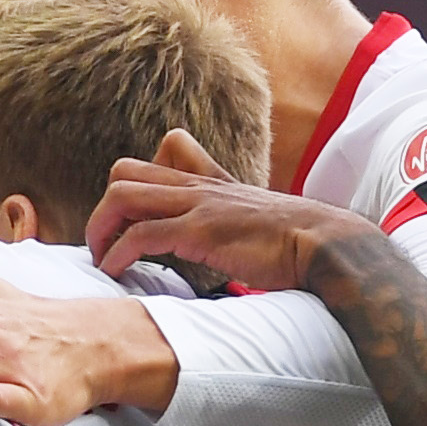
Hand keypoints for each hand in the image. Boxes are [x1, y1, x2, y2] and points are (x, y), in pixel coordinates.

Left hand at [89, 133, 371, 302]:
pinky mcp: (200, 232)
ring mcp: (197, 205)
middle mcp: (199, 187)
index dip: (136, 184)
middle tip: (104, 246)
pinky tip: (115, 272)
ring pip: (123, 196)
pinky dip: (117, 254)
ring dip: (100, 230)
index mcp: (211, 182)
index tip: (132, 223)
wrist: (326, 245)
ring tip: (101, 261)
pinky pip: (141, 234)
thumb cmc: (296, 244)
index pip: (162, 153)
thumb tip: (222, 252)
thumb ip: (232, 224)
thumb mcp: (257, 221)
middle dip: (104, 211)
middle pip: (126, 172)